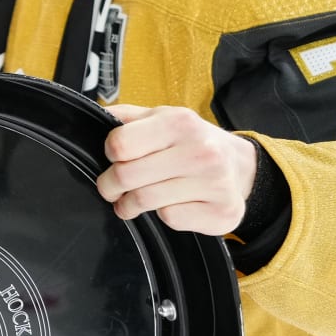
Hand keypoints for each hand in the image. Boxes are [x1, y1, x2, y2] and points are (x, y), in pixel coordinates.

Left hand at [94, 105, 258, 235]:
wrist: (241, 166)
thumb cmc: (192, 142)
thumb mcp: (162, 119)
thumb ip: (127, 117)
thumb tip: (95, 116)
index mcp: (180, 122)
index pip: (120, 144)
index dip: (110, 153)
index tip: (115, 158)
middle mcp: (200, 151)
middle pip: (126, 176)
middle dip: (110, 186)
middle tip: (112, 188)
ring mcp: (214, 183)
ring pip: (145, 201)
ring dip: (129, 205)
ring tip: (132, 201)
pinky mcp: (221, 212)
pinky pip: (170, 218)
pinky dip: (162, 216)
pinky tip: (170, 204)